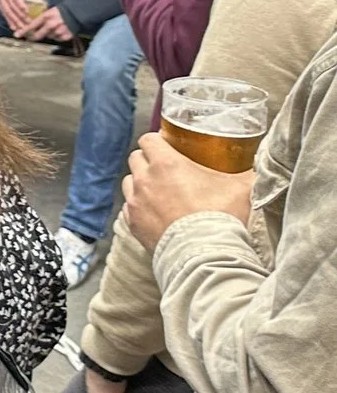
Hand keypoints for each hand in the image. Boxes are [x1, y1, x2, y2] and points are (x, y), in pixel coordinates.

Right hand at [0, 0, 38, 36]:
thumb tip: (42, 4)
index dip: (21, 5)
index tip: (27, 12)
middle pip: (11, 6)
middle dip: (19, 16)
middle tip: (27, 23)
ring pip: (7, 12)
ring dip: (14, 21)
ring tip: (21, 28)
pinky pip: (4, 14)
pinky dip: (9, 21)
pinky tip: (13, 27)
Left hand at [18, 7, 73, 42]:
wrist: (76, 12)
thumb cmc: (60, 12)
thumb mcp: (48, 12)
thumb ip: (40, 19)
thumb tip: (29, 26)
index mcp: (46, 17)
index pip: (32, 25)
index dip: (23, 31)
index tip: (17, 35)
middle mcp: (51, 25)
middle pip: (38, 35)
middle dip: (33, 37)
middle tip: (32, 37)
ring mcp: (58, 31)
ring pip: (48, 37)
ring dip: (48, 35)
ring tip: (53, 28)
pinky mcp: (65, 36)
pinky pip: (57, 39)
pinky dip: (56, 36)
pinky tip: (59, 31)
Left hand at [123, 130, 253, 249]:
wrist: (204, 253)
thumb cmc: (221, 216)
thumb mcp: (242, 188)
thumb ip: (249, 172)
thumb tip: (263, 164)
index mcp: (165, 163)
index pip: (149, 139)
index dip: (159, 141)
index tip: (170, 147)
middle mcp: (144, 179)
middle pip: (136, 158)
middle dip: (149, 159)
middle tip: (167, 168)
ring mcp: (135, 202)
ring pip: (129, 182)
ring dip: (141, 182)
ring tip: (160, 191)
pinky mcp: (132, 223)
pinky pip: (129, 207)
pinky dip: (139, 206)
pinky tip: (155, 212)